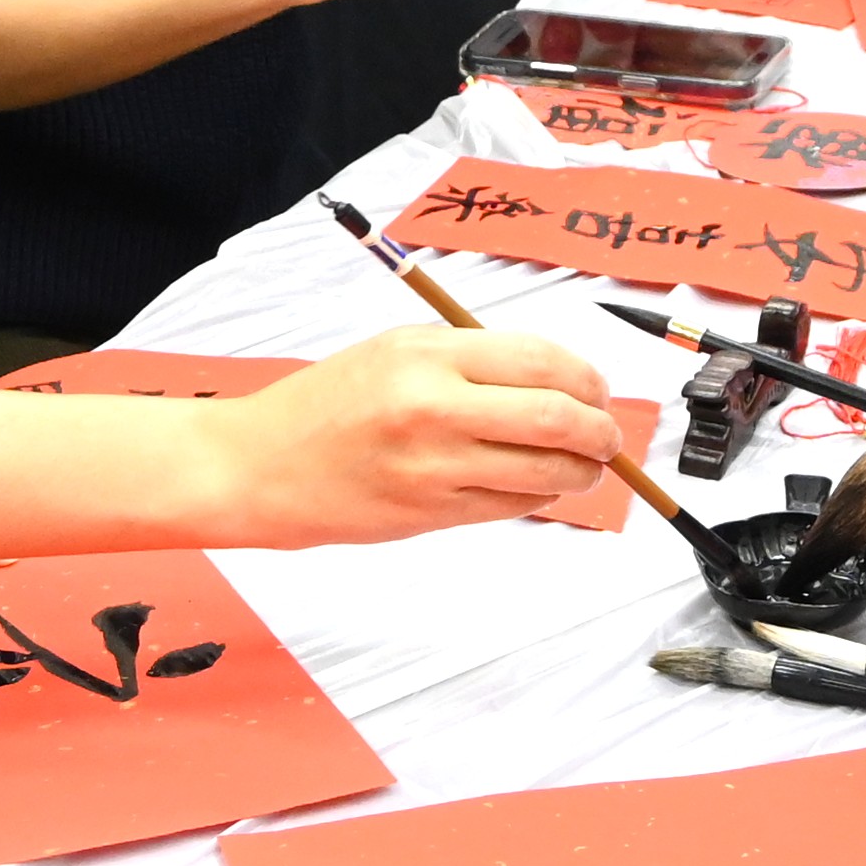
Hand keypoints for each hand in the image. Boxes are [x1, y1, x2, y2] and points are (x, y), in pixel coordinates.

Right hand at [196, 321, 627, 540]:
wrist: (258, 466)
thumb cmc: (324, 407)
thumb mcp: (394, 353)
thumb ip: (470, 361)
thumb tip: (556, 380)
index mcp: (425, 353)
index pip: (540, 360)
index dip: (587, 379)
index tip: (597, 391)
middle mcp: (432, 405)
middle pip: (556, 418)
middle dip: (600, 431)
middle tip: (607, 437)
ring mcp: (432, 464)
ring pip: (543, 471)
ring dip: (582, 473)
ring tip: (586, 469)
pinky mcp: (430, 512)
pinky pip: (511, 506)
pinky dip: (540, 497)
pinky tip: (536, 488)